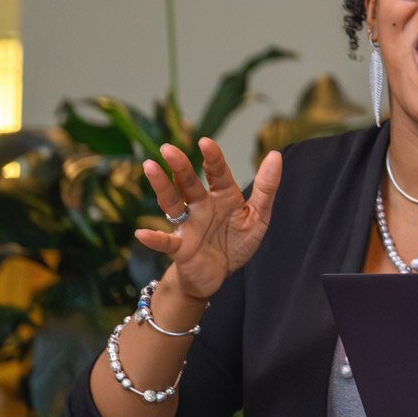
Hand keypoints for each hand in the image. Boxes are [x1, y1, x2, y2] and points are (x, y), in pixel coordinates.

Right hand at [135, 138, 282, 299]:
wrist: (218, 274)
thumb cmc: (236, 242)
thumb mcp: (257, 216)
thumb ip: (266, 188)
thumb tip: (276, 155)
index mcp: (222, 196)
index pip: (217, 172)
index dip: (212, 157)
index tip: (205, 141)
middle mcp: (201, 206)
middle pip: (189, 182)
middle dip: (180, 165)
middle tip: (168, 148)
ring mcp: (188, 225)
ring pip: (172, 202)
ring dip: (161, 186)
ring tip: (149, 167)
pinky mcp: (180, 248)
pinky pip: (165, 242)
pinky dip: (154, 239)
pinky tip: (141, 234)